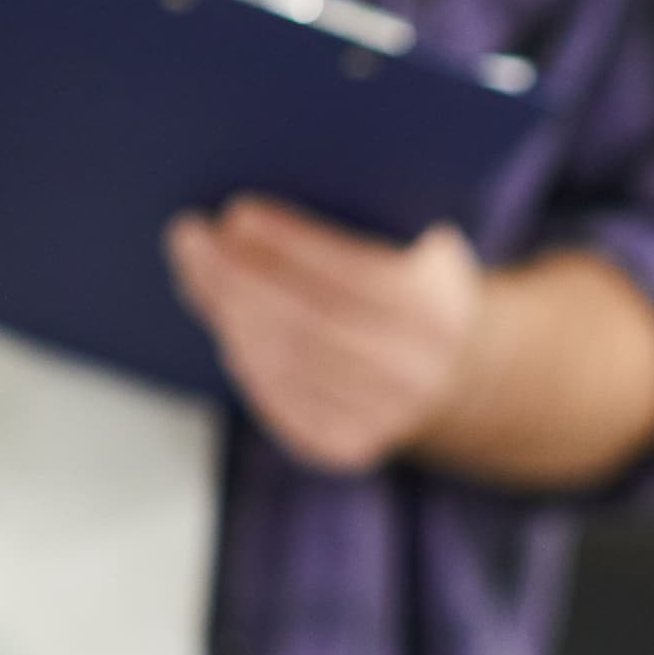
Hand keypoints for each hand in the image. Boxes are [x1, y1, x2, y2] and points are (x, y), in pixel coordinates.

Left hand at [165, 199, 484, 473]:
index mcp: (436, 308)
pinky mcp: (350, 446)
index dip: (290, 243)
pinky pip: (283, 403)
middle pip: (306, 319)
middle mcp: (414, 368)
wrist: (459, 376)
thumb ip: (368, 223)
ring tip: (200, 273)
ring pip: (287, 361)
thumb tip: (262, 207)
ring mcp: (384, 415)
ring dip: (231, 314)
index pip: (353, 273)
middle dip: (239, 275)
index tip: (238, 214)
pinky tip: (228, 328)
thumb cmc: (419, 295)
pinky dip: (247, 362)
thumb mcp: (423, 247)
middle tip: (194, 239)